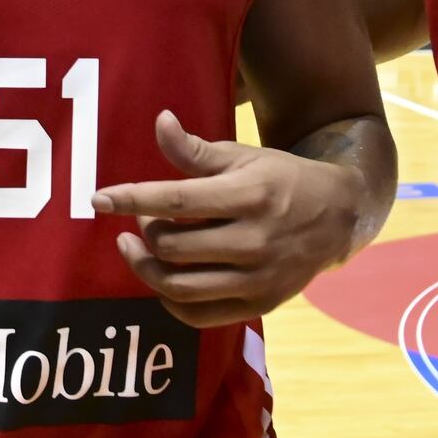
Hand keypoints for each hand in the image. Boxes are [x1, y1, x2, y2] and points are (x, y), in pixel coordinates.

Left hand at [92, 109, 363, 326]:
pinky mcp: (260, 304)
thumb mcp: (243, 156)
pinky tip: (162, 277)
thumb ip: (196, 149)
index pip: (176, 201)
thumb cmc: (281, 179)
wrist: (338, 217)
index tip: (99, 198)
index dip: (132, 199)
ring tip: (136, 248)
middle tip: (138, 219)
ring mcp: (258, 278)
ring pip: (180, 287)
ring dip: (147, 268)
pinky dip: (170, 300)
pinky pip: (199, 314)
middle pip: (172, 247)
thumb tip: (160, 122)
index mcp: (248, 196)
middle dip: (143, 232)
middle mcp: (254, 241)